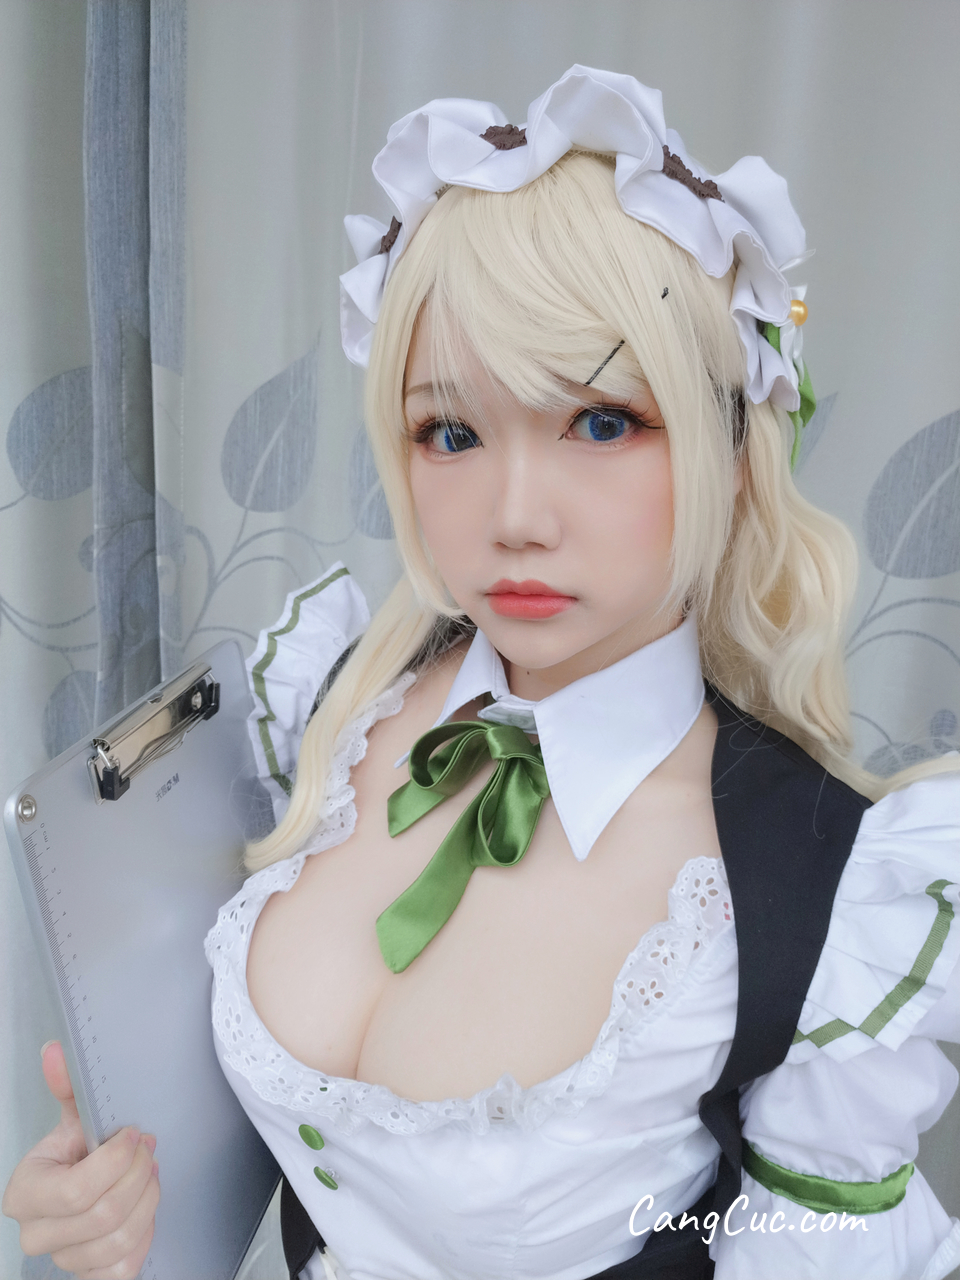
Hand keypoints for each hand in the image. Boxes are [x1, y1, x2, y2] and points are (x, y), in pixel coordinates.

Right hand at [1, 1041, 159, 1279]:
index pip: (79, 1189)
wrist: (78, 1193)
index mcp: (25, 1195)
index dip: (118, 1160)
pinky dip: (144, 1235)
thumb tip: (56, 1050)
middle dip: (139, 1175)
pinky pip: (124, 1269)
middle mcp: (36, 1235)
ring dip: (147, 1200)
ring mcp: (63, 1260)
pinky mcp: (89, 1277)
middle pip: (105, 1215)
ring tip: (150, 1174)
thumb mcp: (72, 1120)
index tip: (134, 1134)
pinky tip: (143, 1208)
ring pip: (120, 1240)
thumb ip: (67, 1087)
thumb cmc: (75, 1155)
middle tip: (149, 1150)